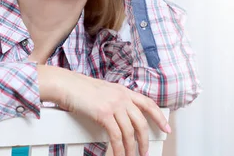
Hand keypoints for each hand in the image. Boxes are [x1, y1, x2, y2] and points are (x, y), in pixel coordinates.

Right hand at [38, 65, 169, 155]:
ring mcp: (114, 105)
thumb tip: (122, 116)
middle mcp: (122, 97)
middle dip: (145, 140)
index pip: (148, 104)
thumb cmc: (80, 89)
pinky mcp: (104, 114)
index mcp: (124, 91)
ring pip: (130, 132)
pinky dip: (119, 149)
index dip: (159, 117)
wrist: (67, 85)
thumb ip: (116, 101)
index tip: (167, 128)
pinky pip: (116, 136)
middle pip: (141, 122)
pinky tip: (119, 155)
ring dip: (132, 148)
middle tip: (146, 151)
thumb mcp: (104, 91)